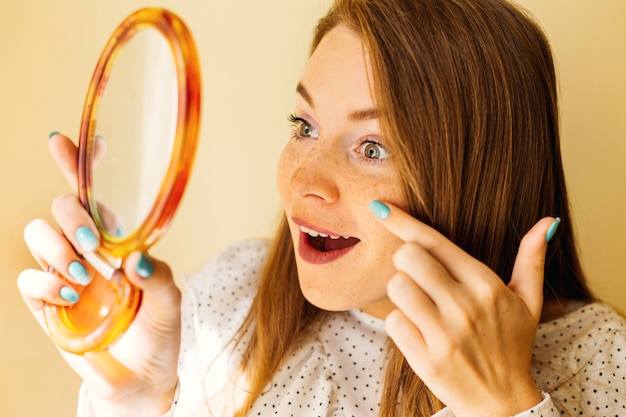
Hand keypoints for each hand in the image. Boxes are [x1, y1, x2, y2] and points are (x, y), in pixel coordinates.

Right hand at [17, 133, 180, 416]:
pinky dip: (45, 283)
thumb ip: (159, 278)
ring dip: (57, 247)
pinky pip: (27, 278)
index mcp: (118, 239)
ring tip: (84, 275)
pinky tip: (71, 296)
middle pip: (62, 205)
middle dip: (72, 215)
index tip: (66, 141)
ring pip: (38, 233)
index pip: (95, 194)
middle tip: (93, 244)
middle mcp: (87, 249)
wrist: (142, 376)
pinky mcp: (46, 302)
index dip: (78, 164)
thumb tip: (135, 259)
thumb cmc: (158, 331)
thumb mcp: (170, 301)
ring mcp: (63, 273)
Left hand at [373, 201, 551, 416]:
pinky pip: (393, 322)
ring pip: (397, 287)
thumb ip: (531, 259)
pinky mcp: (427, 359)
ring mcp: (446, 334)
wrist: (504, 402)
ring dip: (402, 293)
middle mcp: (466, 306)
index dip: (402, 221)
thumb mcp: (528, 302)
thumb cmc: (511, 344)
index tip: (380, 208)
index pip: (434, 241)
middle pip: (408, 257)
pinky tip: (418, 331)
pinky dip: (400, 324)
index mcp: (486, 285)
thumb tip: (547, 222)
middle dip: (406, 262)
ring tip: (420, 305)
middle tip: (418, 276)